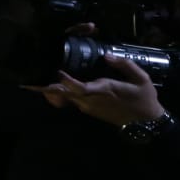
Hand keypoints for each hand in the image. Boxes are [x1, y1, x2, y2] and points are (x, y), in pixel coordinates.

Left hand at [24, 54, 164, 127]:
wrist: (146, 123)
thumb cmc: (144, 99)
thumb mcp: (141, 79)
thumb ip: (124, 65)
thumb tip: (107, 56)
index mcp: (104, 90)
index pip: (80, 87)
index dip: (67, 81)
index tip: (58, 72)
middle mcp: (92, 100)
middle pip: (67, 93)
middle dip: (52, 87)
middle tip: (33, 79)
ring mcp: (89, 107)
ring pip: (68, 98)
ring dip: (55, 90)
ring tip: (39, 81)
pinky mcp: (89, 110)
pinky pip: (72, 101)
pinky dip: (64, 94)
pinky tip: (57, 86)